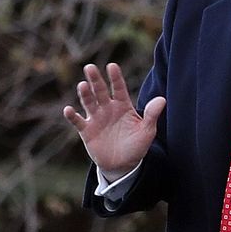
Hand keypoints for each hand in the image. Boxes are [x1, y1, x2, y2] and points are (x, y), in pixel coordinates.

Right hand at [63, 62, 164, 179]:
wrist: (123, 165)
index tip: (112, 66)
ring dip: (85, 94)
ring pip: (88, 102)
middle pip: (100, 91)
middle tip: (90, 68)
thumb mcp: (147, 131)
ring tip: (83, 85)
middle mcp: (107, 108)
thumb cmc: (136, 146)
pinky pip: (77, 121)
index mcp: (123, 106)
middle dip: (95, 80)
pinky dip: (72, 116)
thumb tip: (162, 99)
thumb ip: (152, 115)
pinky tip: (68, 110)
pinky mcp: (86, 130)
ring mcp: (96, 118)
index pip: (119, 88)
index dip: (115, 78)